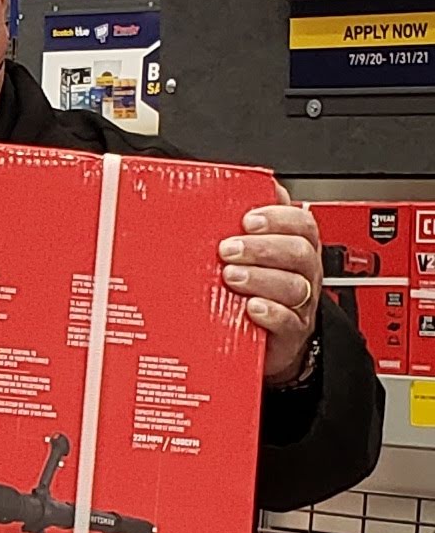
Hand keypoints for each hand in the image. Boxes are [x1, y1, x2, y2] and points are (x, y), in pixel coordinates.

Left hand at [221, 187, 321, 387]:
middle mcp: (303, 274)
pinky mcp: (291, 333)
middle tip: (228, 249)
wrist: (263, 343)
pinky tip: (252, 308)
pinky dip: (271, 314)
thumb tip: (245, 189)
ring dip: (261, 278)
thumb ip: (250, 227)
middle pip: (300, 253)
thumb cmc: (255, 290)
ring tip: (231, 277)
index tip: (249, 219)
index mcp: (296, 249)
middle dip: (263, 247)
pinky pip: (289, 322)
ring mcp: (300, 304)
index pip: (302, 224)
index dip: (278, 218)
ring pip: (294, 286)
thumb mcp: (251, 255)